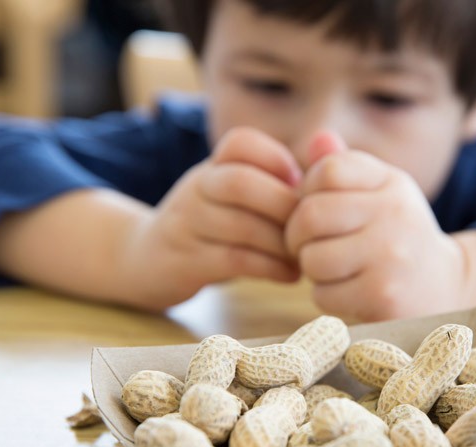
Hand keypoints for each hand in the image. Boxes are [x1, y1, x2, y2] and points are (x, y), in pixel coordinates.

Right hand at [122, 127, 302, 308]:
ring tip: (305, 256)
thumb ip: (272, 183)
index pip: (240, 142)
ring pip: (240, 226)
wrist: (146, 260)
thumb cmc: (210, 227)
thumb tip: (330, 171)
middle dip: (284, 206)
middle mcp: (196, 189)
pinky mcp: (185, 261)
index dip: (276, 159)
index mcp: (212, 167)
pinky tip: (290, 275)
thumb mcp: (230, 195)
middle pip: (239, 182)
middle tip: (311, 228)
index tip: (299, 184)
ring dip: (282, 243)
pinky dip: (270, 268)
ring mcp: (186, 225)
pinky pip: (233, 259)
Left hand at [285, 132, 465, 320]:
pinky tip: (348, 292)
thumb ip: (346, 169)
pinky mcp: (382, 294)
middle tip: (308, 246)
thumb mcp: (381, 195)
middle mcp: (395, 213)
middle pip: (311, 214)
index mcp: (392, 183)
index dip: (307, 192)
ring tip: (333, 269)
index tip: (317, 210)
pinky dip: (327, 297)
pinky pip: (323, 294)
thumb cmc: (397, 238)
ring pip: (312, 258)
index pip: (328, 170)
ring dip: (312, 269)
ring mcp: (391, 255)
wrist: (446, 288)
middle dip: (297, 235)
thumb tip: (318, 138)